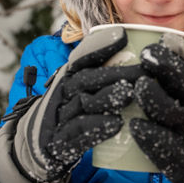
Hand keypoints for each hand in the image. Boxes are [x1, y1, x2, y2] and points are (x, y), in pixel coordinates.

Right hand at [0, 27, 144, 182]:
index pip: (82, 57)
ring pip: (83, 103)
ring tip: (130, 93)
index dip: (101, 46)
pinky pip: (78, 133)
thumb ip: (104, 73)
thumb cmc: (73, 113)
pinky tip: (117, 123)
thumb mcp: (83, 89)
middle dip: (116, 73)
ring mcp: (59, 118)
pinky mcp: (60, 144)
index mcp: (68, 77)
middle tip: (143, 71)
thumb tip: (135, 48)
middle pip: (87, 78)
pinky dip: (97, 128)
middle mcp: (62, 93)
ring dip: (107, 97)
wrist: (39, 147)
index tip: (123, 36)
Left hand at [130, 33, 183, 182]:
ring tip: (139, 86)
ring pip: (180, 118)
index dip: (176, 57)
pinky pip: (172, 152)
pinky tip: (135, 126)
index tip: (155, 44)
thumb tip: (168, 40)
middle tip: (145, 56)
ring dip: (159, 100)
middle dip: (169, 70)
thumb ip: (183, 75)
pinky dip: (154, 138)